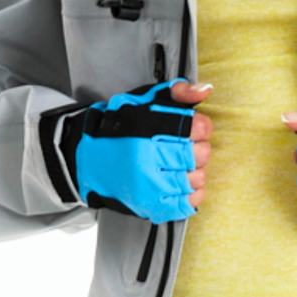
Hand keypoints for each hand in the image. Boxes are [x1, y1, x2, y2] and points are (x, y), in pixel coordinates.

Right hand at [76, 79, 213, 220]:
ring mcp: (149, 186)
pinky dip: (192, 192)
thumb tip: (205, 91)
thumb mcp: (145, 101)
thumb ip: (177, 92)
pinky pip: (188, 202)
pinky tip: (182, 182)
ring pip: (196, 178)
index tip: (195, 128)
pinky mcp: (151, 205)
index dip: (202, 127)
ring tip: (180, 164)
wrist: (91, 161)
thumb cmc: (120, 130)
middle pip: (200, 154)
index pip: (196, 127)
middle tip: (186, 147)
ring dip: (195, 170)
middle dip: (199, 148)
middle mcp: (147, 159)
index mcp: (146, 130)